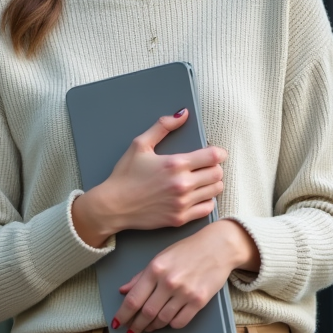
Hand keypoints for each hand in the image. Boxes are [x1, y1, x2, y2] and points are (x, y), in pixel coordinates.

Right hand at [72, 109, 226, 246]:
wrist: (113, 206)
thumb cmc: (125, 175)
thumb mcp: (140, 145)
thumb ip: (162, 127)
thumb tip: (182, 113)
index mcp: (175, 163)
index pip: (213, 156)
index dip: (219, 152)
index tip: (216, 153)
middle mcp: (182, 184)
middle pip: (217, 173)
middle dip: (215, 167)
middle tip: (207, 167)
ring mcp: (182, 203)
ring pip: (215, 191)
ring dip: (212, 184)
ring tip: (202, 181)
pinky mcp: (180, 218)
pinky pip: (207, 208)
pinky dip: (207, 201)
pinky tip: (197, 196)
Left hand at [112, 219, 258, 332]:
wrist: (218, 246)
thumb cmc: (188, 250)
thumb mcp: (161, 257)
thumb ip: (141, 276)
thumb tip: (123, 291)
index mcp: (155, 269)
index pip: (133, 299)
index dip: (123, 315)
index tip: (117, 323)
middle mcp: (168, 282)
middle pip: (146, 313)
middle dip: (136, 325)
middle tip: (132, 331)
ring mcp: (185, 292)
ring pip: (162, 320)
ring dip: (152, 327)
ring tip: (148, 327)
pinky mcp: (199, 301)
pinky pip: (180, 322)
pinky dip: (171, 325)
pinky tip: (167, 322)